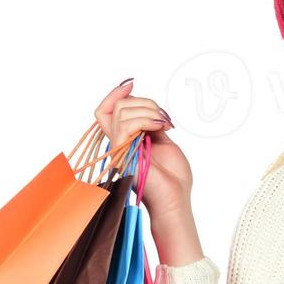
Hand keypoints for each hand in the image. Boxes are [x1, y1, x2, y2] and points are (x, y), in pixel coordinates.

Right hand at [93, 79, 192, 215]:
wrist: (176, 200)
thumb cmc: (173, 178)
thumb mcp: (163, 141)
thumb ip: (151, 123)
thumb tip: (146, 106)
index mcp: (124, 141)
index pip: (107, 111)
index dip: (116, 94)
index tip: (130, 84)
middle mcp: (117, 144)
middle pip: (118, 106)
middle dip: (145, 102)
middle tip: (163, 117)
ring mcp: (119, 150)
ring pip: (122, 112)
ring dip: (149, 111)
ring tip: (164, 124)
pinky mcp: (123, 155)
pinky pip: (127, 125)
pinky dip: (148, 119)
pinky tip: (162, 128)